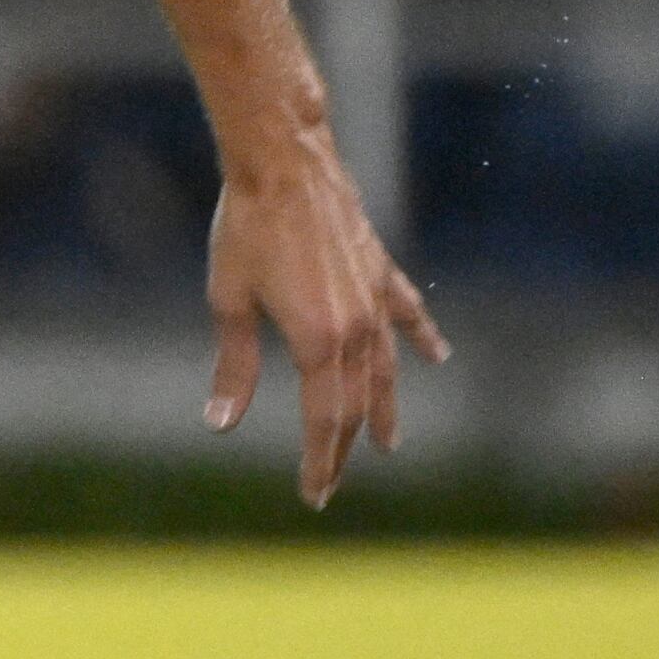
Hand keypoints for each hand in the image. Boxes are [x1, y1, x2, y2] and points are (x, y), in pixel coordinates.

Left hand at [206, 145, 449, 507]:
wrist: (284, 163)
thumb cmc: (245, 229)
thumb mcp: (229, 302)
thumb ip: (233, 368)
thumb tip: (221, 424)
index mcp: (319, 340)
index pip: (325, 419)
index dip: (320, 461)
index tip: (314, 495)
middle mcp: (357, 326)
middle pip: (356, 404)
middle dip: (343, 448)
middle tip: (331, 483)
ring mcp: (375, 297)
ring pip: (385, 368)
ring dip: (383, 408)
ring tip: (385, 442)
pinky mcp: (380, 269)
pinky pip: (407, 313)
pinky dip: (422, 336)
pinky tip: (438, 355)